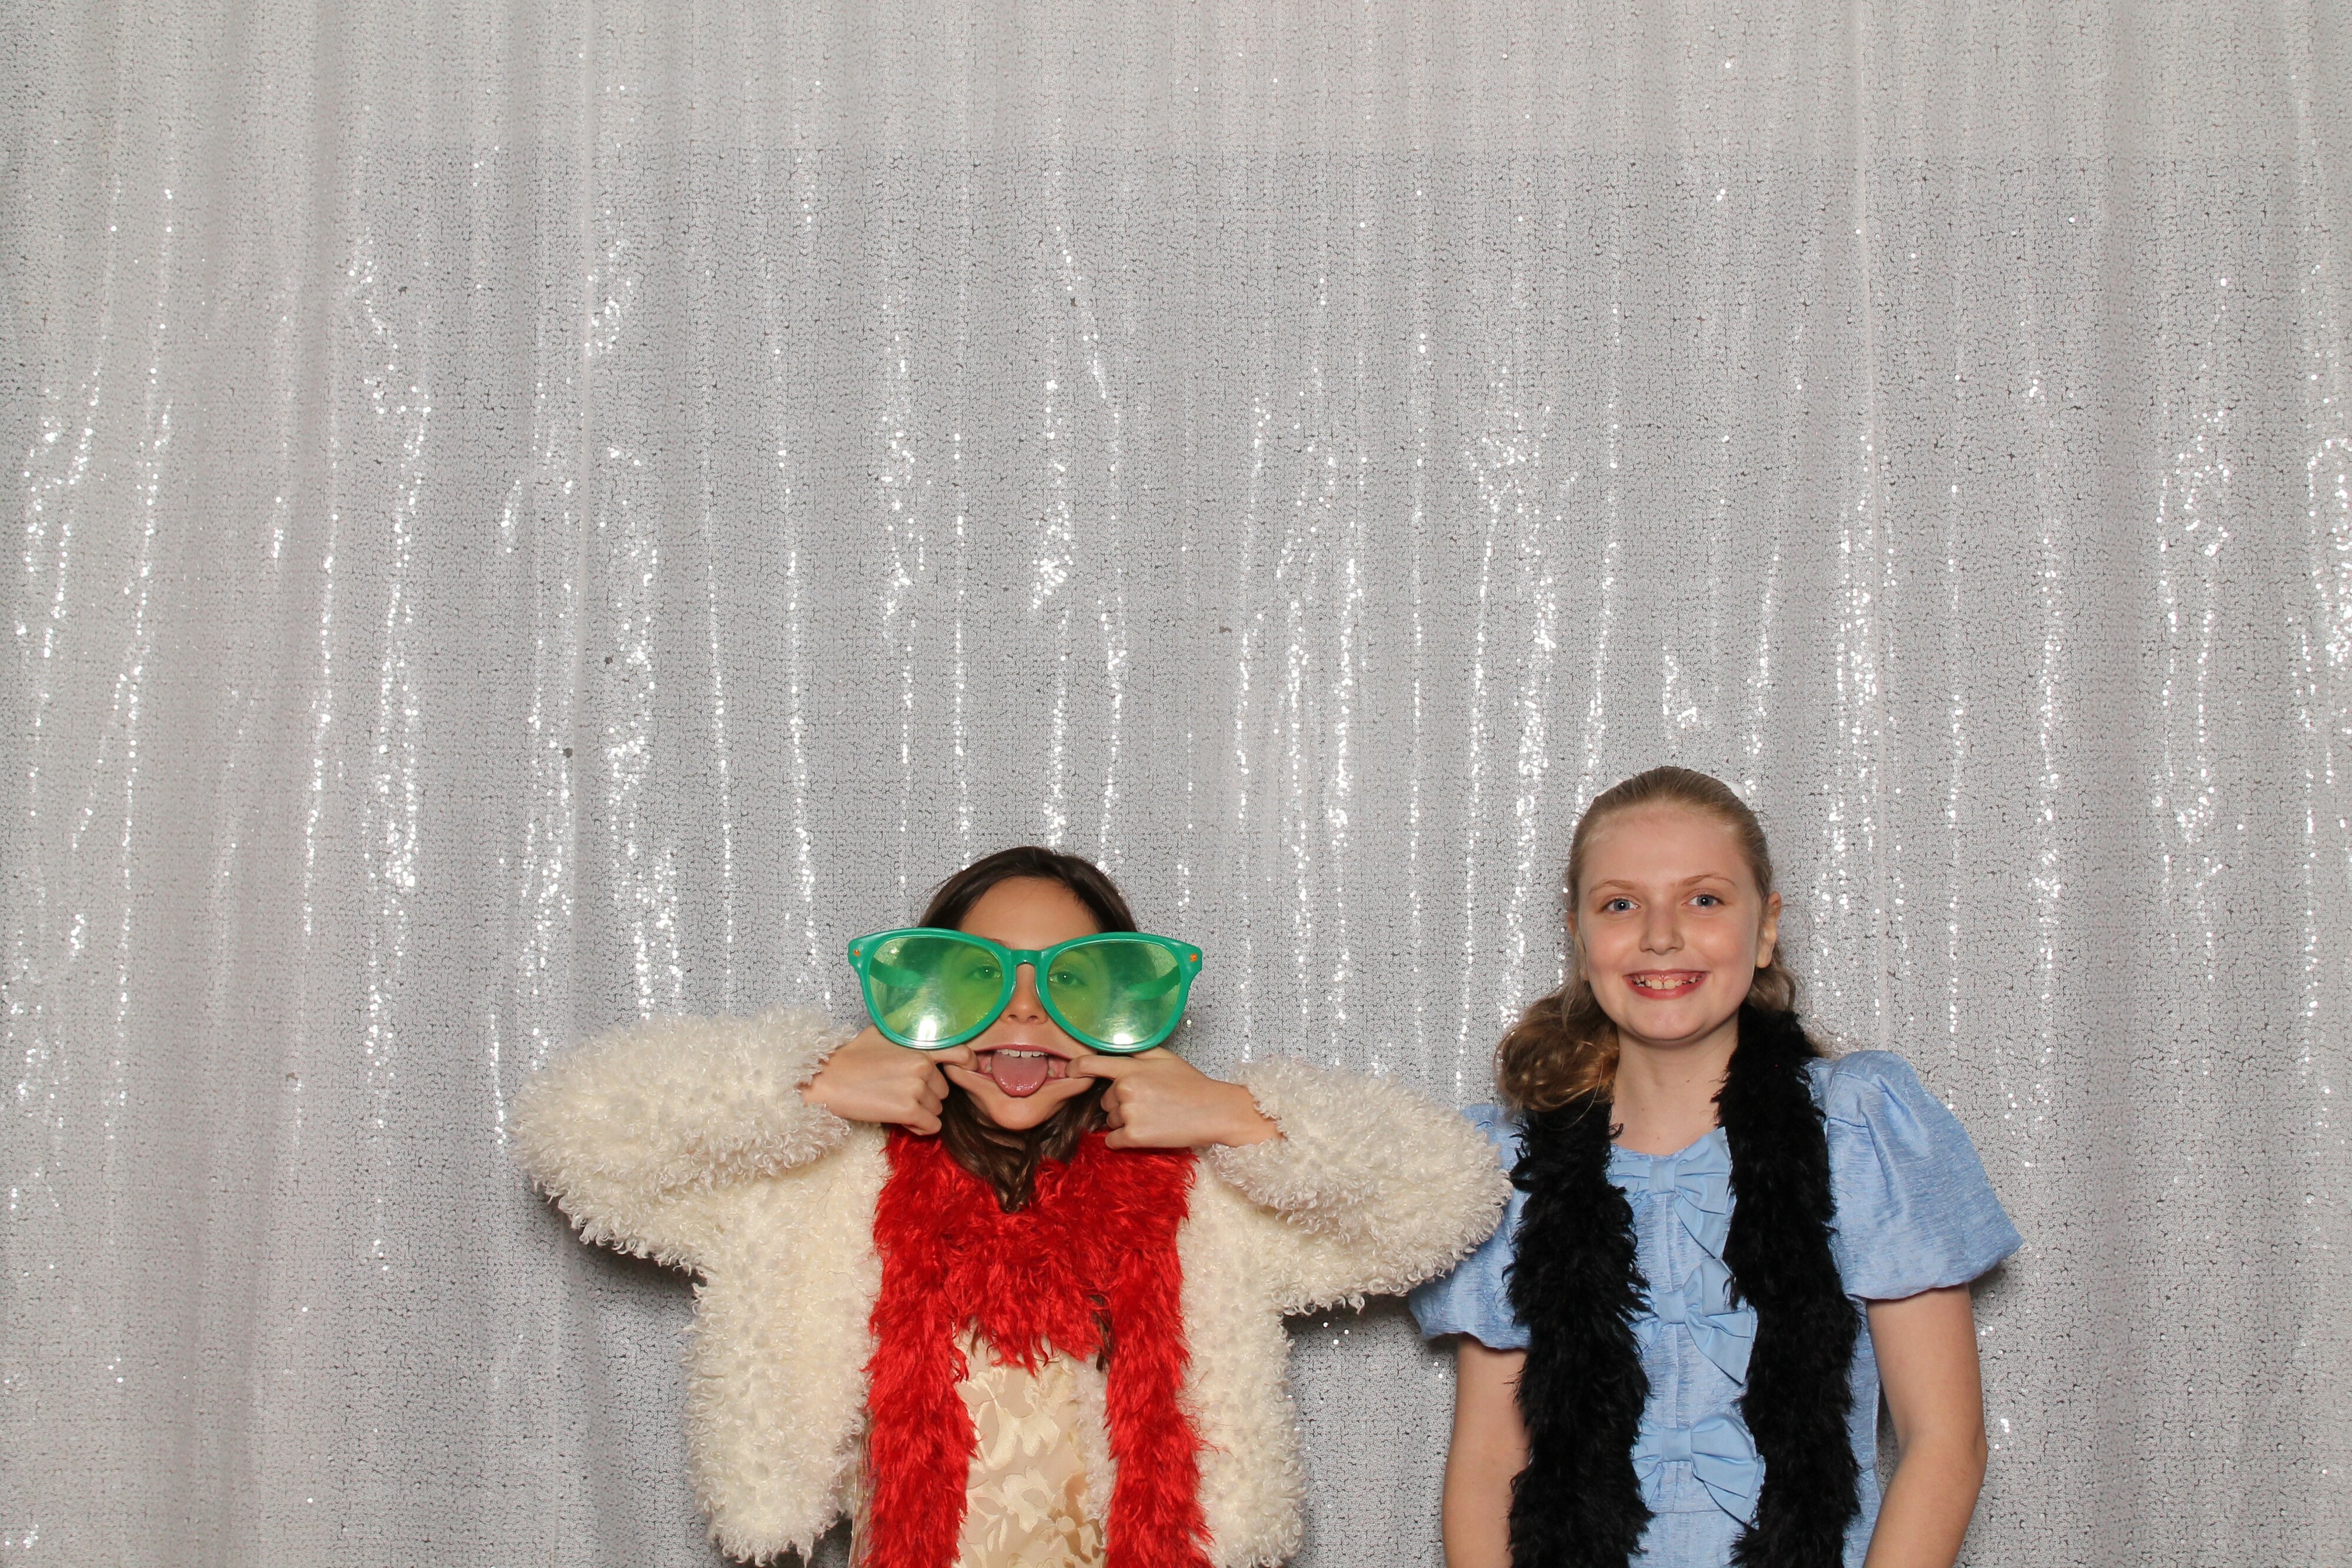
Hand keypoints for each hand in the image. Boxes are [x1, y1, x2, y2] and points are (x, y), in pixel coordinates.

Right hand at [802, 1026, 967, 1133]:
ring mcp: (917, 1088)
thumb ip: (909, 1034)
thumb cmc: (852, 1056)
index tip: (965, 1072)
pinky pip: (930, 1125)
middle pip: (943, 1089)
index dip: (967, 1065)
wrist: (828, 1080)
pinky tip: (902, 1120)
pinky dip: (919, 1127)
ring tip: (896, 1104)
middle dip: (928, 1094)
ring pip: (937, 1109)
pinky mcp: (909, 1110)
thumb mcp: (884, 1034)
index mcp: (920, 1044)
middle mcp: (923, 1065)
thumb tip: (924, 1030)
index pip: (961, 1054)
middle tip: (901, 1092)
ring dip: (921, 1111)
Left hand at [1072, 1050, 1278, 1148]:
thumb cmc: (1191, 1083)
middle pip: (1104, 1100)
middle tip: (1148, 1103)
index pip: (1090, 1065)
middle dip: (1118, 1103)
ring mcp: (1128, 1114)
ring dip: (1124, 1122)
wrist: (1214, 1111)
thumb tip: (1115, 1046)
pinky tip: (1145, 1133)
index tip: (1069, 1072)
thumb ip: (1136, 1053)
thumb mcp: (1164, 1058)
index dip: (1075, 1068)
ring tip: (1152, 1117)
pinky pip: (1113, 1141)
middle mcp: (1124, 1090)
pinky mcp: (1134, 1137)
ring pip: (1110, 1121)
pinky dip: (1123, 1140)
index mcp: (1129, 1069)